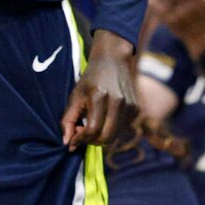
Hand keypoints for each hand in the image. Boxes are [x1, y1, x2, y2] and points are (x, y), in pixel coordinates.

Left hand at [62, 29, 139, 151]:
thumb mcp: (75, 95)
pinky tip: (103, 120)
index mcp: (100, 96)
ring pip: (115, 136)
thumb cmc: (90, 79)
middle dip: (91, 142)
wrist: (113, 60)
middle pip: (106, 137)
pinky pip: (122, 130)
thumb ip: (68, 120)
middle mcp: (118, 101)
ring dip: (100, 138)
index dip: (81, 139)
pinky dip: (110, 131)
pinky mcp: (137, 109)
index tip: (73, 140)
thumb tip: (68, 143)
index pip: (93, 129)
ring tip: (91, 126)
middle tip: (81, 134)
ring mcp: (130, 106)